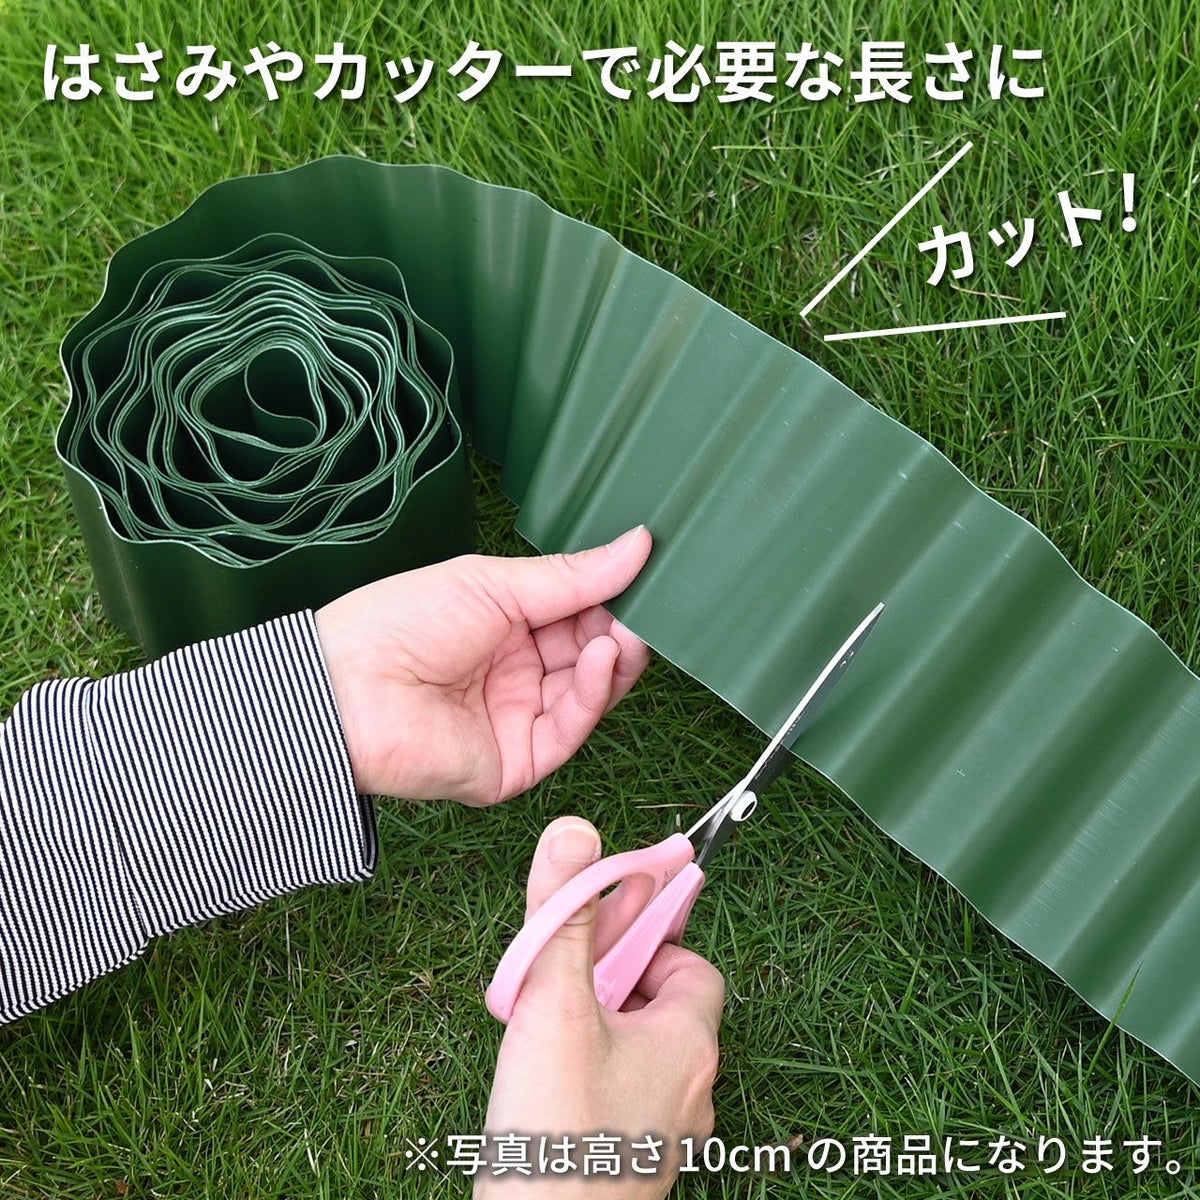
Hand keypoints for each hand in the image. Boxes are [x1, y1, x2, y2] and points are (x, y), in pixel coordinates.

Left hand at [314, 528, 651, 803]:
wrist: (346, 688)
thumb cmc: (398, 624)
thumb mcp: (492, 583)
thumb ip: (571, 576)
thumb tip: (637, 545)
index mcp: (504, 627)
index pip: (575, 613)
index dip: (609, 596)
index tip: (644, 572)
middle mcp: (515, 674)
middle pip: (589, 653)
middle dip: (620, 627)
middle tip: (646, 603)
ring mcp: (518, 719)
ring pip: (590, 692)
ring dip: (614, 657)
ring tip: (626, 629)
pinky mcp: (519, 761)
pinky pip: (571, 727)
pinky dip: (594, 691)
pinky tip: (600, 655)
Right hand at [478, 817, 724, 1197]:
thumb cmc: (557, 1134)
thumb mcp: (553, 1007)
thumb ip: (563, 918)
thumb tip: (576, 831)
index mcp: (687, 1041)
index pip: (691, 964)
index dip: (649, 939)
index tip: (603, 931)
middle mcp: (691, 1089)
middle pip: (663, 1006)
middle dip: (610, 982)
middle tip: (558, 983)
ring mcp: (666, 1134)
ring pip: (640, 1053)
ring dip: (597, 1028)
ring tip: (541, 1031)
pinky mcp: (635, 1164)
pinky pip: (624, 1096)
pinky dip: (591, 1074)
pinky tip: (543, 1085)